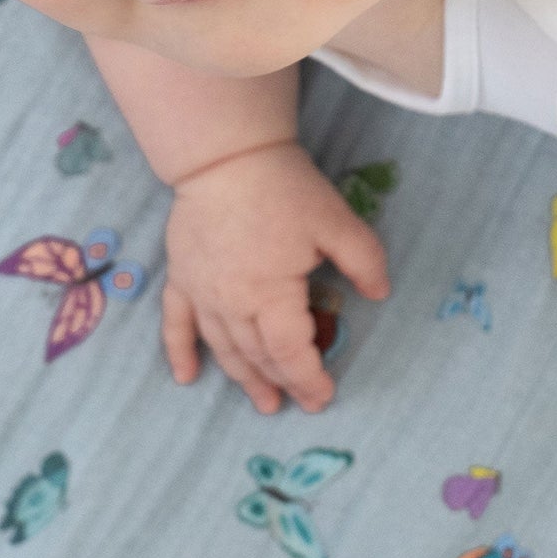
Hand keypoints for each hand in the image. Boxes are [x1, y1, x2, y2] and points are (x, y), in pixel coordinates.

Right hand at [160, 139, 390, 414]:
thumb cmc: (283, 188)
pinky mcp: (182, 277)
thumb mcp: (336, 221)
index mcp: (270, 296)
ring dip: (244, 378)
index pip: (291, 353)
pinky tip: (186, 377)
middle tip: (301, 402)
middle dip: (283, 382)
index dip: (309, 378)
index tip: (325, 396)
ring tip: (264, 401)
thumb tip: (380, 294)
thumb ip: (364, 260)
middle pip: (258, 355)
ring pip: (224, 348)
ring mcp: (201, 293)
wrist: (225, 155)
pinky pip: (176, 324)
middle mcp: (231, 304)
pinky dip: (180, 353)